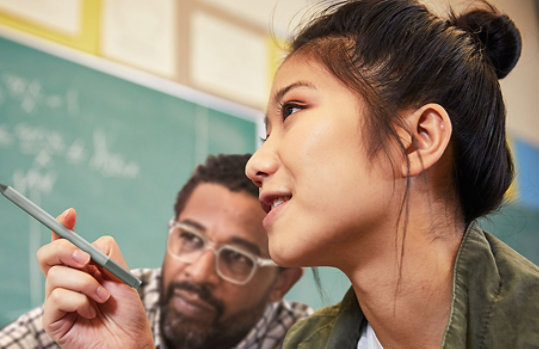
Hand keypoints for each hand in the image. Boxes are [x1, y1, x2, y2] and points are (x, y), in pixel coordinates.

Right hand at [37, 208, 153, 347]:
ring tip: (102, 299)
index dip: (63, 225)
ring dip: (86, 284)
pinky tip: (90, 313)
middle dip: (66, 250)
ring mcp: (58, 300)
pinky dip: (79, 301)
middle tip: (88, 261)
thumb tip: (92, 244)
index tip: (71, 214)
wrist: (131, 342)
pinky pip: (56, 298)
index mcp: (82, 269)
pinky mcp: (53, 319)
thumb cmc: (127, 312)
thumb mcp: (122, 276)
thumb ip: (108, 256)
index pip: (64, 242)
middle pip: (47, 254)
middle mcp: (66, 282)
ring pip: (56, 275)